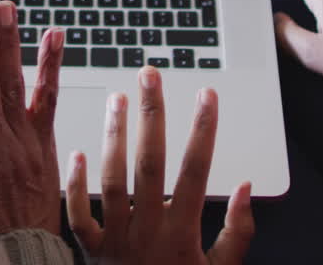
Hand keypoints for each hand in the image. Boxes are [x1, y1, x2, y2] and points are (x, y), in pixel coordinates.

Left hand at [66, 67, 253, 264]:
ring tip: (117, 98)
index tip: (207, 95)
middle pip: (150, 163)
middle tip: (150, 76)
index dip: (203, 131)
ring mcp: (116, 240)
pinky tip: (77, 152)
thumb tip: (248, 189)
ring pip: (112, 179)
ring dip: (114, 136)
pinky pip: (78, 216)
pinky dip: (75, 186)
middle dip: (152, 116)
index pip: (196, 171)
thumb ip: (238, 233)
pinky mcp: (91, 252)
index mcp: (182, 234)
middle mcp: (147, 231)